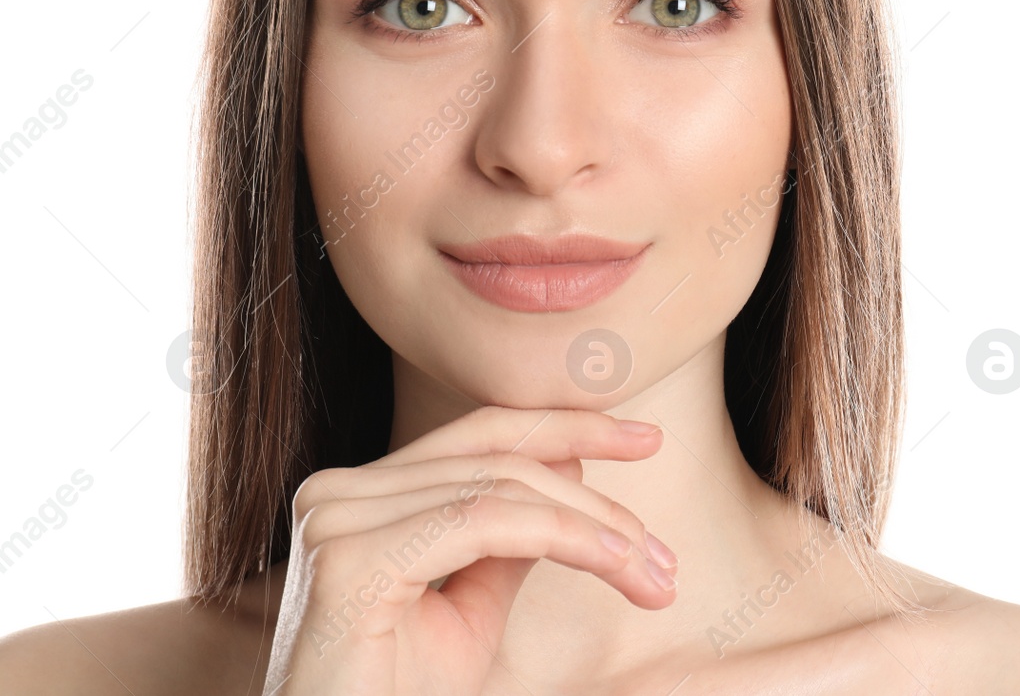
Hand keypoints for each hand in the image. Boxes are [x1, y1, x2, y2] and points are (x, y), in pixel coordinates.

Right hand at [262, 406, 678, 694]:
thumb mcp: (470, 610)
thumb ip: (510, 538)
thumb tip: (568, 468)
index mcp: (361, 494)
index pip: (480, 433)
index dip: (568, 426)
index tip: (647, 438)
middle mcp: (338, 492)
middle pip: (499, 457)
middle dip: (597, 499)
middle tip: (664, 554)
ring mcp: (336, 518)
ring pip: (502, 488)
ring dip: (596, 528)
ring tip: (652, 573)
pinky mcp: (349, 558)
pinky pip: (483, 523)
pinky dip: (564, 537)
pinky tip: (613, 565)